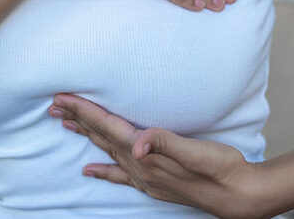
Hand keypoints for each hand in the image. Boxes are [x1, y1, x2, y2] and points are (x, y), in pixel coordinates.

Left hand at [49, 94, 265, 218]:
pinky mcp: (154, 182)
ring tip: (66, 124)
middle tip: (53, 105)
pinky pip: (119, 174)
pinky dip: (103, 170)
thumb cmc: (222, 169)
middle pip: (101, 137)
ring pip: (107, 151)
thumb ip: (166, 144)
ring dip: (87, 136)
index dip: (84, 110)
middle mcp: (141, 168)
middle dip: (77, 119)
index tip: (62, 97)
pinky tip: (89, 171)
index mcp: (147, 156)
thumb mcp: (197, 152)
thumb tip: (138, 144)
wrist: (240, 196)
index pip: (108, 127)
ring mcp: (146, 177)